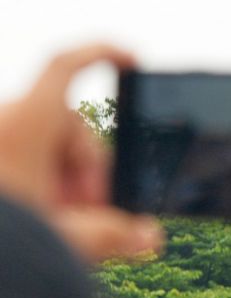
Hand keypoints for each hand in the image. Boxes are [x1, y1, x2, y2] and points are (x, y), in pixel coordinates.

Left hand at [0, 44, 162, 260]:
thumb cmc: (6, 244)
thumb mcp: (65, 238)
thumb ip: (114, 236)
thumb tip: (150, 236)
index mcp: (25, 125)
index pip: (66, 66)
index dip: (101, 53)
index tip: (131, 59)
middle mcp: (7, 124)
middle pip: (70, 128)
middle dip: (91, 171)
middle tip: (95, 212)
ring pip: (50, 146)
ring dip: (70, 184)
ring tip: (68, 227)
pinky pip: (27, 157)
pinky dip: (46, 184)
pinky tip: (51, 219)